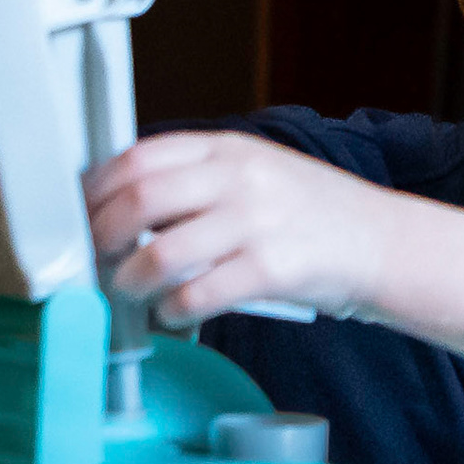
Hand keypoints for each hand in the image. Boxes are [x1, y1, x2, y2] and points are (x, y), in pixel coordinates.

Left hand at [86, 132, 463, 357]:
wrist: (383, 243)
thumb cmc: (313, 215)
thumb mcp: (257, 174)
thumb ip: (199, 181)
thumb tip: (122, 209)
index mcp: (229, 149)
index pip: (139, 157)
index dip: (96, 189)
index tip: (80, 215)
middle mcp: (240, 178)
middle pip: (138, 200)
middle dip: (101, 237)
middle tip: (94, 260)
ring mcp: (257, 222)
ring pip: (159, 254)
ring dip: (129, 282)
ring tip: (129, 293)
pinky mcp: (272, 269)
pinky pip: (198, 295)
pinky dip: (172, 312)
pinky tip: (171, 315)